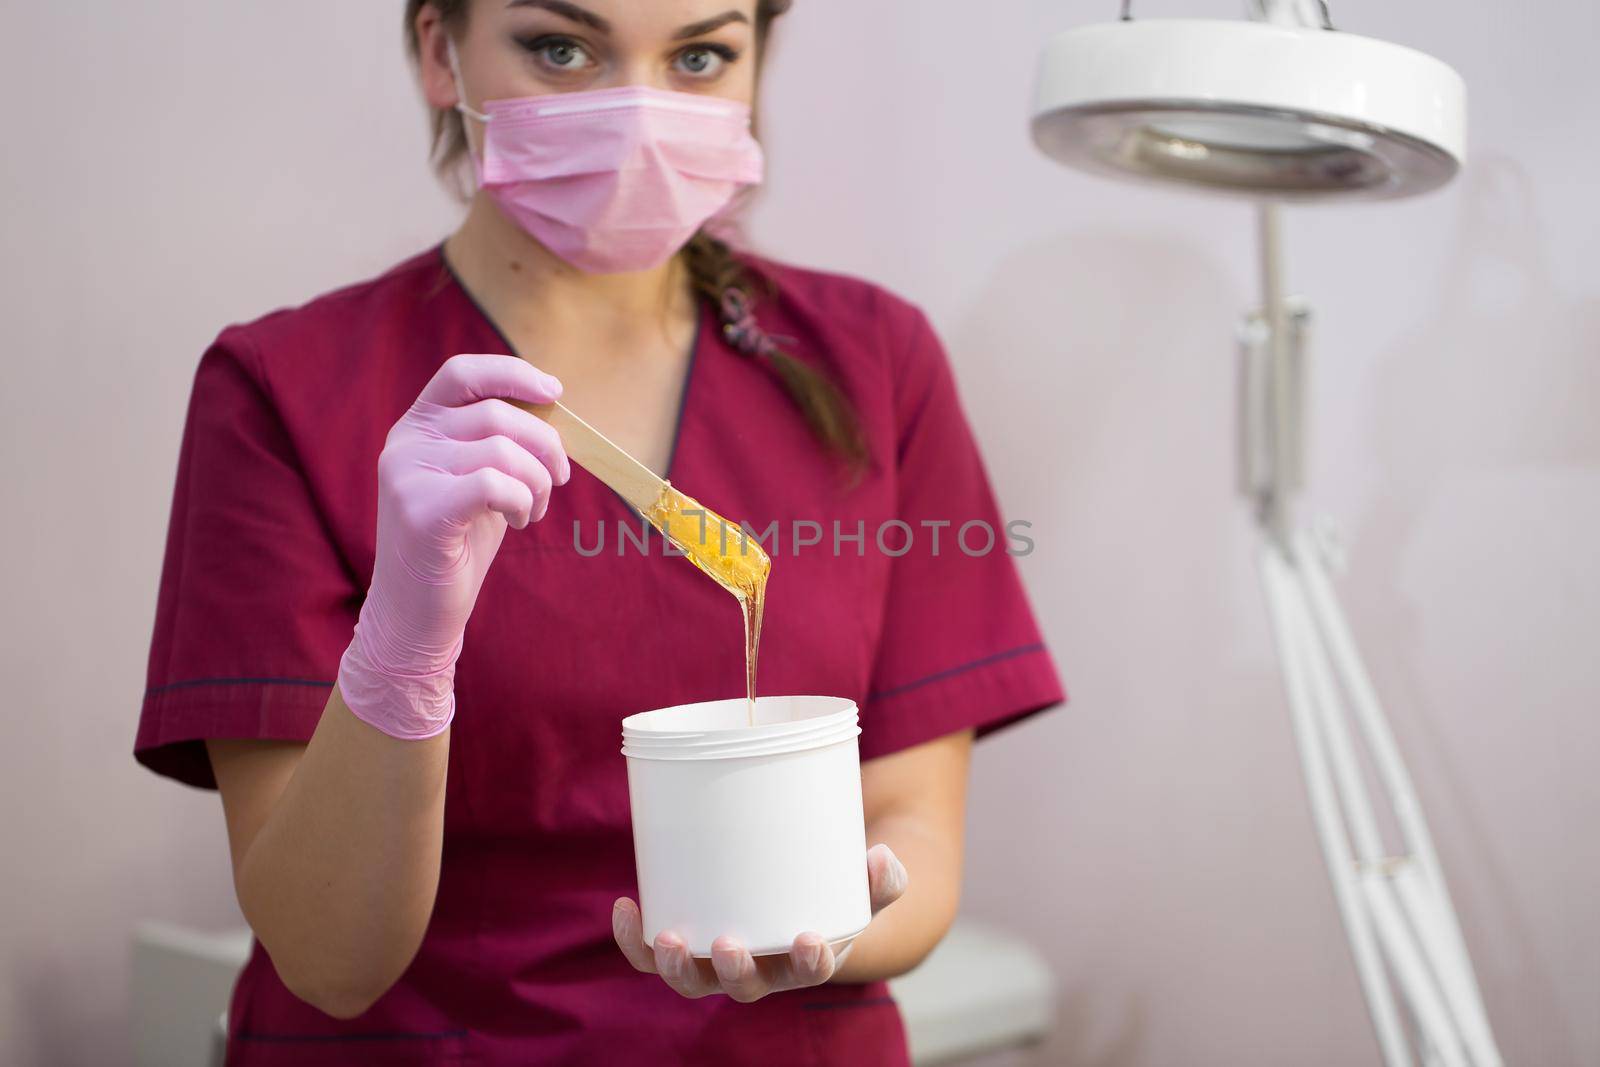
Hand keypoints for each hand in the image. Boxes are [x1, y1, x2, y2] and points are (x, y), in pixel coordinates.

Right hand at [338, 354, 568, 738]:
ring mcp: (406, 475)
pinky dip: (521, 500)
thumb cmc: (457, 544)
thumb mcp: (479, 481)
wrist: (417, 612)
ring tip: (532, 510)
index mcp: (417, 426)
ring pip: (501, 450)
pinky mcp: (420, 511)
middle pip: (496, 413)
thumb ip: (500, 443)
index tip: (555, 392)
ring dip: (537, 481)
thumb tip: (554, 410)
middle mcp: (405, 442)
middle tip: (559, 480)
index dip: (512, 373)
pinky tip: (517, 521)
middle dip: (545, 445)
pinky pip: (494, 483)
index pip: (462, 373)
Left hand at [612, 843, 909, 1001]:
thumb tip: (882, 855)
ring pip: (692, 980)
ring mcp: (718, 961)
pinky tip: (625, 907)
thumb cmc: (831, 893)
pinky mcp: (686, 944)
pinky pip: (652, 954)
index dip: (810, 962)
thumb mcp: (863, 886)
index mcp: (806, 959)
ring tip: (668, 938)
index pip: (811, 972)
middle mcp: (761, 970)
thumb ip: (883, 877)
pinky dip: (635, 940)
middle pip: (742, 987)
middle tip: (728, 945)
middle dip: (732, 971)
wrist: (797, 898)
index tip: (810, 939)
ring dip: (675, 966)